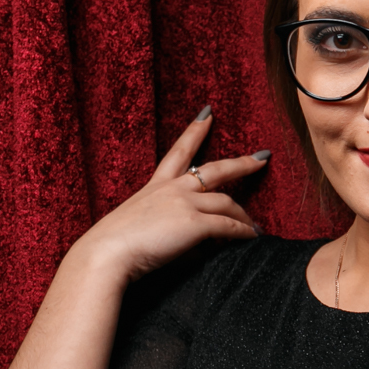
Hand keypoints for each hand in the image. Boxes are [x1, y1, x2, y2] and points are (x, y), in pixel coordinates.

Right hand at [75, 106, 268, 281]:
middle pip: (215, 170)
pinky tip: (253, 237)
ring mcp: (185, 204)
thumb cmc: (113, 246)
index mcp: (155, 186)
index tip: (208, 114)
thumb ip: (158, 222)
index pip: (178, 152)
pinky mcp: (195, 224)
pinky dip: (243, 232)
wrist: (106, 254)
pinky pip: (229, 226)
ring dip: (244, 216)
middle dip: (241, 164)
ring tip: (256, 227)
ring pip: (227, 202)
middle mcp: (172, 190)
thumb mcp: (136, 224)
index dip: (195, 132)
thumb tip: (178, 235)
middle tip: (262, 158)